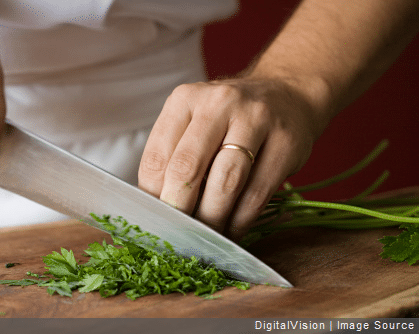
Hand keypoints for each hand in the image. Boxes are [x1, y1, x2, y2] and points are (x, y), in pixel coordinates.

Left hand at [138, 78, 325, 240]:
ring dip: (211, 220)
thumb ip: (174, 156)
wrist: (286, 94)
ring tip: (205, 238)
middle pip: (187, 169)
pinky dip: (240, 222)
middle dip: (179, 211)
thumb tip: (158, 208)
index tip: (156, 221)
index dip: (153, 198)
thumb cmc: (230, 118)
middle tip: (177, 235)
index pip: (156, 158)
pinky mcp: (286, 144)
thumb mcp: (195, 122)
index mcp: (185, 99)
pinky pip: (257, 195)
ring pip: (225, 184)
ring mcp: (256, 120)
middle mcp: (219, 103)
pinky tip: (231, 231)